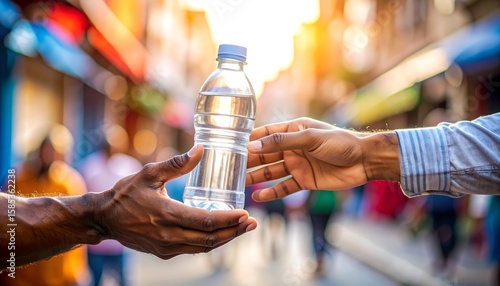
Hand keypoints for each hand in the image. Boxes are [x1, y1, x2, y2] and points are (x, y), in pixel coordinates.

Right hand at [95, 144, 256, 258]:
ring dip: (226, 239)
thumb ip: (176, 163)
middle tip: (252, 223)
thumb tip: (201, 149)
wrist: (104, 219)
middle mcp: (168, 235)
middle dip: (234, 231)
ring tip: (242, 228)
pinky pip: (193, 249)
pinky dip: (210, 242)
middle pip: (210, 239)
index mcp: (166, 214)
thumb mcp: (149, 173)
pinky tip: (221, 233)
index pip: (205, 221)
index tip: (246, 214)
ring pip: (203, 247)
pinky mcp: (164, 252)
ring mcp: (166, 247)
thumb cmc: (125, 193)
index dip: (229, 219)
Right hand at [246, 117, 398, 201]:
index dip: (250, 139)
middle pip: (265, 154)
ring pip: (271, 171)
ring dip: (257, 177)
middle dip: (249, 161)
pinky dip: (272, 192)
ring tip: (240, 184)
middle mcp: (292, 147)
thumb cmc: (340, 143)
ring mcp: (297, 164)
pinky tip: (259, 196)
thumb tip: (253, 145)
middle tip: (230, 169)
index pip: (266, 134)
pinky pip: (284, 187)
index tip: (231, 146)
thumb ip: (281, 142)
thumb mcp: (310, 138)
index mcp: (293, 131)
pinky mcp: (304, 180)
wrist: (364, 162)